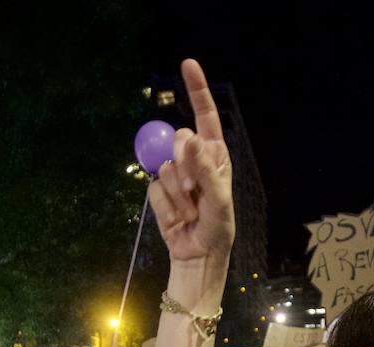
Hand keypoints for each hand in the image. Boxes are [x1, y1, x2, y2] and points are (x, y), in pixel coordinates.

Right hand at [149, 60, 233, 267]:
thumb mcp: (219, 199)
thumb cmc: (218, 227)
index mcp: (215, 155)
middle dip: (184, 164)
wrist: (198, 254)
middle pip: (178, 139)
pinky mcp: (160, 190)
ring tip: (191, 210)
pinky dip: (166, 205)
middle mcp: (194, 159)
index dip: (196, 90)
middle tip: (195, 191)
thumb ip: (205, 169)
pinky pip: (154, 187)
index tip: (187, 64)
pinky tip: (178, 217)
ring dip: (177, 192)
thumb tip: (191, 137)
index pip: (205, 116)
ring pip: (164, 165)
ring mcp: (175, 174)